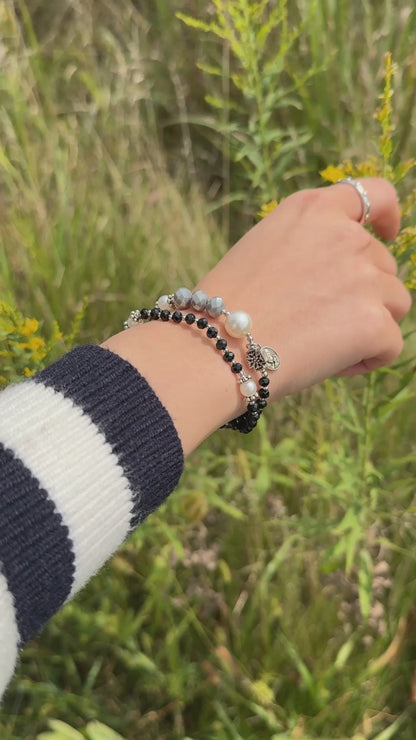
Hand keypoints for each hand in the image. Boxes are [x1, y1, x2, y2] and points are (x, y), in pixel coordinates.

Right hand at [196, 178, 410, 398]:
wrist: (215, 346)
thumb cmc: (227, 307)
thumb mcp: (264, 248)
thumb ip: (310, 247)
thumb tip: (346, 273)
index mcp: (314, 211)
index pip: (374, 194)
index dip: (387, 215)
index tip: (388, 233)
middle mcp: (345, 235)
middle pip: (384, 266)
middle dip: (363, 295)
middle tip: (314, 323)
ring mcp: (363, 277)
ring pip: (394, 305)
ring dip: (368, 325)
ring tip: (321, 344)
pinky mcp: (374, 321)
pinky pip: (390, 345)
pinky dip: (368, 359)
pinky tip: (329, 364)